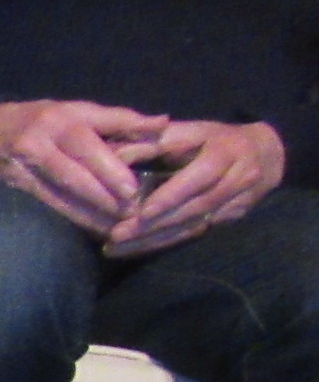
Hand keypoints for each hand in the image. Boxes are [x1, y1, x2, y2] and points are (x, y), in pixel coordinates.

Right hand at [0, 99, 165, 237]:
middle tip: (130, 208)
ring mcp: (24, 159)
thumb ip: (118, 121)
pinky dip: (69, 216)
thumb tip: (163, 123)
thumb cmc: (41, 122)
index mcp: (65, 114)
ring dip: (90, 208)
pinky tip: (89, 228)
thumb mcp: (76, 113)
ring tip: (116, 224)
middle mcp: (44, 134)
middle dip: (106, 187)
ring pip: (62, 187)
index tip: (140, 178)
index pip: (99, 131)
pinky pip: (45, 201)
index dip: (118, 155)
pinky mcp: (13, 181)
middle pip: (80, 162)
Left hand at [104, 119, 285, 257]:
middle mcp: (238, 179)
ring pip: (194, 225)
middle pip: (195, 207)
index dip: (171, 195)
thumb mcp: (189, 131)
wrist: (267, 153)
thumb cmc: (215, 139)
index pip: (200, 177)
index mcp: (227, 152)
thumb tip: (114, 152)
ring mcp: (238, 202)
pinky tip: (136, 249)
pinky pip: (195, 234)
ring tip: (118, 247)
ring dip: (154, 239)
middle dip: (155, 224)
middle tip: (117, 235)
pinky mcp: (231, 219)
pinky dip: (164, 242)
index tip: (141, 212)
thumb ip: (153, 140)